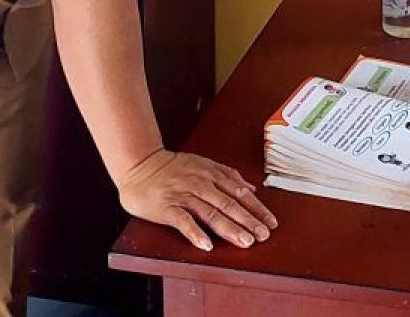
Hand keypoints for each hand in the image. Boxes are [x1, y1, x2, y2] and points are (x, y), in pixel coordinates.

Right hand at [117, 149, 277, 251]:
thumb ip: (227, 175)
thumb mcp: (203, 164)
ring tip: (244, 241)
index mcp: (211, 174)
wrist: (139, 164)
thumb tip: (251, 187)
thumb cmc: (171, 167)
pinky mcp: (166, 207)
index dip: (256, 208)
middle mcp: (200, 184)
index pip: (239, 192)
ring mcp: (183, 195)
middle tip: (263, 235)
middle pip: (228, 204)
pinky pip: (183, 221)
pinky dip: (195, 233)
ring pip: (210, 212)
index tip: (271, 222)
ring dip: (229, 228)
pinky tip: (206, 245)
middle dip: (248, 220)